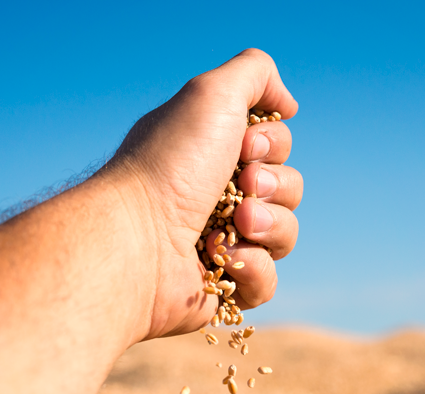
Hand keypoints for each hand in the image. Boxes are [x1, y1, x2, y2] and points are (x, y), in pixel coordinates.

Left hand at [101, 49, 301, 339]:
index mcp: (211, 153)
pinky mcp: (220, 289)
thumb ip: (256, 74)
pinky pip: (266, 283)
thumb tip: (288, 104)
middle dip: (273, 186)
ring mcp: (220, 244)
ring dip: (267, 226)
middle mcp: (216, 196)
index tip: (243, 146)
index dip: (271, 146)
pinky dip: (252, 269)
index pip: (276, 148)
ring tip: (232, 226)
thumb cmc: (168, 166)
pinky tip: (221, 261)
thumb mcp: (211, 94)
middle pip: (288, 189)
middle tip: (240, 186)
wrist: (135, 240)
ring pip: (285, 236)